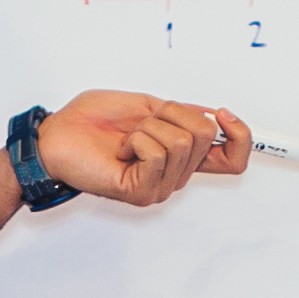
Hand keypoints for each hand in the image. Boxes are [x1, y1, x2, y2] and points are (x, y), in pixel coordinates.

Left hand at [27, 89, 253, 203]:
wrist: (57, 136)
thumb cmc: (91, 123)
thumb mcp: (147, 106)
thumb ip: (182, 113)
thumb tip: (214, 116)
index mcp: (181, 157)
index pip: (233, 159)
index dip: (241, 135)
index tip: (222, 113)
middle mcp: (175, 176)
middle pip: (205, 136)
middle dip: (173, 113)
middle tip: (143, 121)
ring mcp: (159, 187)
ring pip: (181, 141)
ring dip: (150, 126)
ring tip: (128, 137)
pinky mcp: (140, 191)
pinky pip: (156, 152)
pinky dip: (137, 139)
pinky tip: (122, 149)